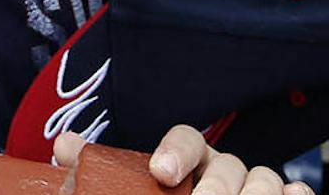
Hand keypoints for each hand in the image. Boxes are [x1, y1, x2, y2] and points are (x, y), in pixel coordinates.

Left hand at [51, 127, 313, 194]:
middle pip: (230, 164)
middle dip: (216, 186)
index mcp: (188, 162)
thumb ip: (96, 175)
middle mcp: (225, 172)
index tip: (161, 173)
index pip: (188, 138)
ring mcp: (259, 191)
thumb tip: (63, 146)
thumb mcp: (122, 193)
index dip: (177, 150)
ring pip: (265, 180)